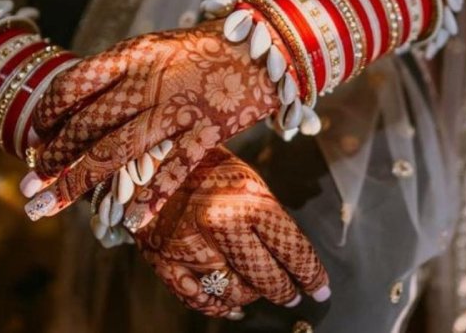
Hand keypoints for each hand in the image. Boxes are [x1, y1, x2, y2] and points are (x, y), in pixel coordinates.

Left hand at [27, 19, 288, 227]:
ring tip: (50, 203)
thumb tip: (77, 104)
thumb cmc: (205, 48)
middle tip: (30, 185)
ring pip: (116, 151)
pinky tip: (128, 222)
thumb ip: (120, 73)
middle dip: (52, 158)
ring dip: (79, 180)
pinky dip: (150, 198)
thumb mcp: (156, 48)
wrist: (265, 44)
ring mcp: (178, 108)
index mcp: (132, 55)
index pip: (73, 85)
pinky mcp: (208, 130)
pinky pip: (173, 170)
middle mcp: (148, 82)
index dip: (47, 114)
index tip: (36, 137)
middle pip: (86, 126)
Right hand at [134, 147, 329, 318]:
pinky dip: (220, 307)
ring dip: (251, 295)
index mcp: (247, 198)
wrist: (146, 156)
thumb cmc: (204, 166)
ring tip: (257, 289)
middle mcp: (220, 223)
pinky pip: (199, 298)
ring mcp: (190, 245)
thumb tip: (291, 256)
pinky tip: (233, 307)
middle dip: (284, 290)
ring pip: (235, 292)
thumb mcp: (245, 179)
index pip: (290, 248)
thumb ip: (266, 216)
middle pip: (265, 276)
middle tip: (292, 295)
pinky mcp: (165, 260)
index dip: (310, 273)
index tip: (319, 287)